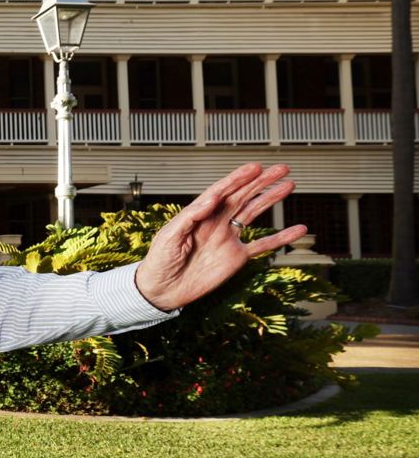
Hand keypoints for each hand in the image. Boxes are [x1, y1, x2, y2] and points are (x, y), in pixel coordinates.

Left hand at [134, 162, 306, 311]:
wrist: (162, 290)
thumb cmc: (159, 262)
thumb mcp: (168, 236)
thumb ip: (189, 217)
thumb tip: (210, 199)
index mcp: (199, 215)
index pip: (222, 191)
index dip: (238, 178)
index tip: (255, 167)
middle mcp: (215, 223)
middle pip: (242, 196)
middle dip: (260, 182)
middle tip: (280, 168)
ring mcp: (227, 239)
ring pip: (254, 213)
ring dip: (270, 199)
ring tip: (288, 185)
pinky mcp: (236, 257)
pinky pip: (263, 245)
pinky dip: (281, 238)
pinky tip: (297, 230)